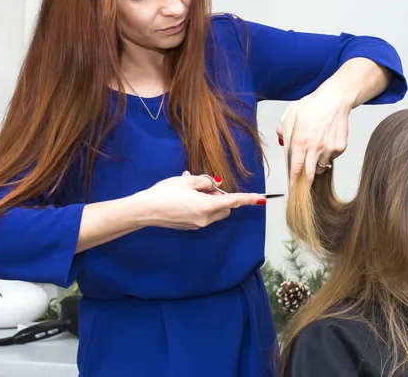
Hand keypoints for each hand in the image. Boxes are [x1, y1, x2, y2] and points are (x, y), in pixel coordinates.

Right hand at [135, 172, 265, 229]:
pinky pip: (202, 215)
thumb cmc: (165, 193)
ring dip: (209, 200)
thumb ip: (206, 182)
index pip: (234, 201)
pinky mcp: (189, 227)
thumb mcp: (187, 181)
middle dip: (221, 197)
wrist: (145, 210)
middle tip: (204, 186)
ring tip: (190, 188)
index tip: (262, 199)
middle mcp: (205, 219)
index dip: (249, 199)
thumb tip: (216, 185)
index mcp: (207, 206)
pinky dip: (199, 205)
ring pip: (213, 212)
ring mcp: (197, 225)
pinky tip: (183, 196)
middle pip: (225, 208)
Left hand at [277, 88, 350, 187]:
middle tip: (303, 186)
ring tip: (316, 147)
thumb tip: (282, 140)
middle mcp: (315, 148)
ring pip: (321, 166)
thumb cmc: (314, 106)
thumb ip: (284, 130)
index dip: (293, 182)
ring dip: (317, 163)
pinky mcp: (340, 148)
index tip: (292, 191)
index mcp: (300, 141)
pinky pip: (331, 158)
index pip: (296, 168)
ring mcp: (329, 149)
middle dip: (306, 183)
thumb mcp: (292, 115)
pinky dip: (328, 154)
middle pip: (310, 175)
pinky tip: (326, 140)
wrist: (335, 99)